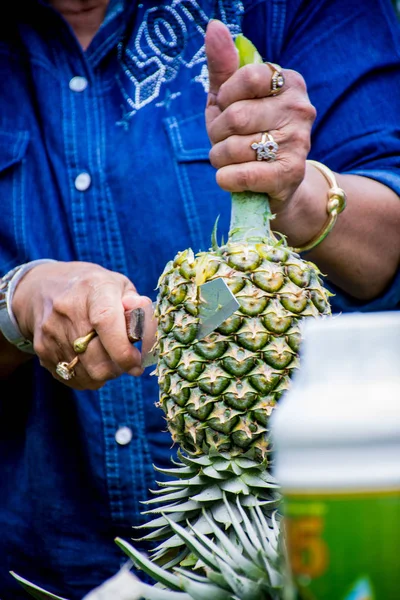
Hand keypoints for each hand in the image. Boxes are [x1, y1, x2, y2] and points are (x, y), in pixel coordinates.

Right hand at [12, 261, 150, 389]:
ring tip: (108, 356)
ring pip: (88, 376)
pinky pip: (73, 379)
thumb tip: (148, 330)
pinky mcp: (42, 351)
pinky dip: (88, 377)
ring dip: (105, 374)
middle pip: (98, 361)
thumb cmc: (94, 289)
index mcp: (94, 290)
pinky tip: (91, 360)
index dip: (124, 350)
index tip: (137, 362)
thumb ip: (139, 308)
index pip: (106, 323)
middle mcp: (68, 310)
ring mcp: (52, 333)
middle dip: (119, 368)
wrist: (45, 288)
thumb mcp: (120, 286)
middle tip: (126, 359)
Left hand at [205, 20, 315, 213]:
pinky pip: (242, 174)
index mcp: (288, 82)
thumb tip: (214, 27)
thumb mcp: (232, 98)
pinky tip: (230, 178)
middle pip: (236, 117)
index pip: (246, 77)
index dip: (225, 98)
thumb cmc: (250, 134)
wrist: (278, 182)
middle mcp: (300, 109)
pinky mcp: (289, 174)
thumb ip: (223, 65)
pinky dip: (226, 178)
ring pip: (234, 148)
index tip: (227, 108)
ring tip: (231, 160)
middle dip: (217, 133)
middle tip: (224, 140)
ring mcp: (298, 143)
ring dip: (219, 158)